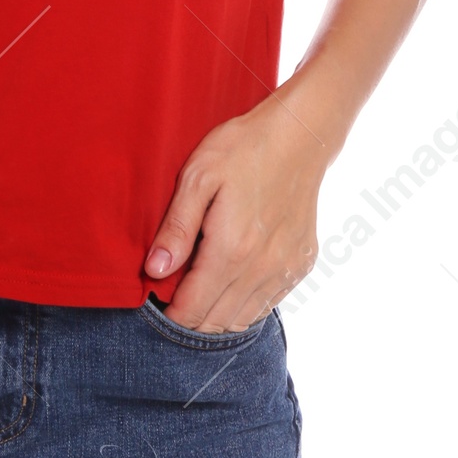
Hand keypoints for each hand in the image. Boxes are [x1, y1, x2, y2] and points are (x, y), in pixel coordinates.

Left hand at [142, 93, 325, 331]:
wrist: (298, 136)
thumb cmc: (242, 149)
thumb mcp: (197, 178)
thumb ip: (177, 228)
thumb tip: (155, 270)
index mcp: (231, 250)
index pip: (193, 309)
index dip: (171, 313)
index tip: (156, 300)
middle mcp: (262, 269)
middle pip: (217, 321)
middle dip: (191, 317)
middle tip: (174, 294)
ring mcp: (286, 269)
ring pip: (243, 319)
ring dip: (217, 315)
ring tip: (199, 290)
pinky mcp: (302, 264)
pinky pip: (268, 304)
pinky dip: (245, 304)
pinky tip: (231, 282)